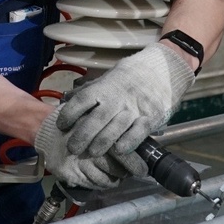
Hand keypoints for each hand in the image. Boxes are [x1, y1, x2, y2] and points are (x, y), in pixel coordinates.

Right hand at [34, 111, 146, 188]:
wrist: (47, 128)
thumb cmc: (76, 122)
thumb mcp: (95, 118)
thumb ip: (114, 131)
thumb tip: (139, 145)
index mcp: (97, 133)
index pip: (121, 153)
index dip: (135, 163)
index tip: (143, 169)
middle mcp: (88, 149)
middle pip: (116, 169)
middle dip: (126, 173)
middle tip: (131, 172)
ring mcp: (78, 163)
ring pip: (105, 180)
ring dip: (113, 180)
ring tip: (116, 175)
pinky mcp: (69, 173)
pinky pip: (91, 184)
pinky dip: (99, 183)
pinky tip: (102, 177)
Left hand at [56, 42, 194, 158]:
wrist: (162, 69)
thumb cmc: (130, 76)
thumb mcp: (108, 78)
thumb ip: (90, 90)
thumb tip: (65, 98)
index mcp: (105, 87)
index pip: (83, 99)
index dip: (70, 113)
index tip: (61, 125)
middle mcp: (117, 98)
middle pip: (97, 118)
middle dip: (83, 134)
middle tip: (72, 148)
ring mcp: (134, 108)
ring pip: (116, 127)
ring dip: (103, 141)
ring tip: (92, 153)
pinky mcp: (151, 116)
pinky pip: (139, 131)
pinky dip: (129, 141)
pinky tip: (119, 151)